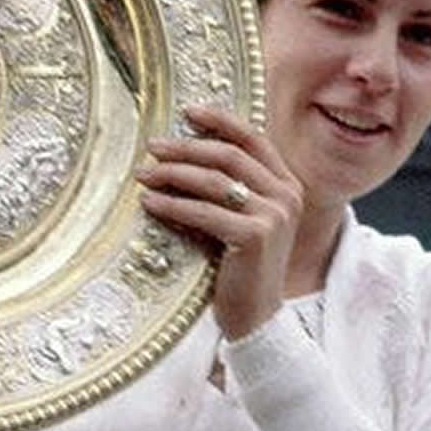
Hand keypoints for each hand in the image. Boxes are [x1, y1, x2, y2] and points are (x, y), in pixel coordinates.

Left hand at [136, 103, 303, 339]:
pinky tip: (150, 203)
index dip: (220, 120)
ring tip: (143, 175)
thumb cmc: (239, 270)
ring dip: (173, 173)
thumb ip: (226, 189)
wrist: (256, 318)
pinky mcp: (256, 236)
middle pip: (229, 155)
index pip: (253, 138)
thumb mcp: (237, 221)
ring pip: (215, 180)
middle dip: (186, 147)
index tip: (188, 111)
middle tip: (153, 146)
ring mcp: (274, 215)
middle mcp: (287, 195)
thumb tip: (177, 156)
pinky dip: (173, 206)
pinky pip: (204, 212)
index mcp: (287, 185)